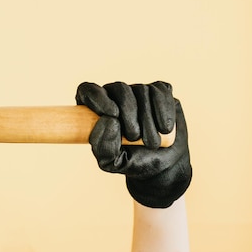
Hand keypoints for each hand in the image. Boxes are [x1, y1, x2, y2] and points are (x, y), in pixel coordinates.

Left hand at [76, 81, 191, 207]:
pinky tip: (165, 129)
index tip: (112, 114)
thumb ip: (104, 147)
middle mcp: (115, 95)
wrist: (164, 162)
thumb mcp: (114, 162)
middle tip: (134, 137)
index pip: (87, 90)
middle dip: (129, 114)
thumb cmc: (134, 160)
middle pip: (118, 89)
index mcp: (96, 109)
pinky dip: (163, 111)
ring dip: (148, 119)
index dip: (98, 97)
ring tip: (152, 142)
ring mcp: (137, 90)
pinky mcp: (159, 90)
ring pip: (141, 90)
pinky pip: (160, 91)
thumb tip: (108, 119)